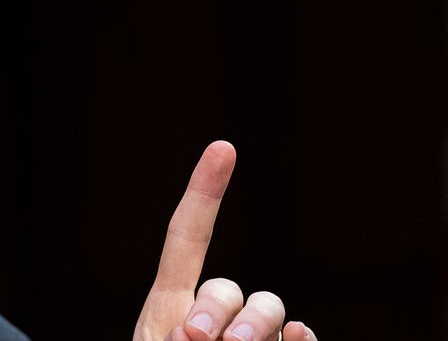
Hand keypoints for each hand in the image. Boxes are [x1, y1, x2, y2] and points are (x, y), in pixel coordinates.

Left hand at [132, 141, 316, 340]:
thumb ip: (167, 337)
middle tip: (196, 338)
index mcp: (168, 305)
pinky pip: (299, 336)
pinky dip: (300, 336)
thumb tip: (195, 331)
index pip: (187, 238)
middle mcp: (213, 317)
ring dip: (257, 323)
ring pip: (268, 306)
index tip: (222, 147)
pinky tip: (296, 337)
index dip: (204, 193)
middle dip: (217, 306)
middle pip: (228, 286)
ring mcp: (251, 336)